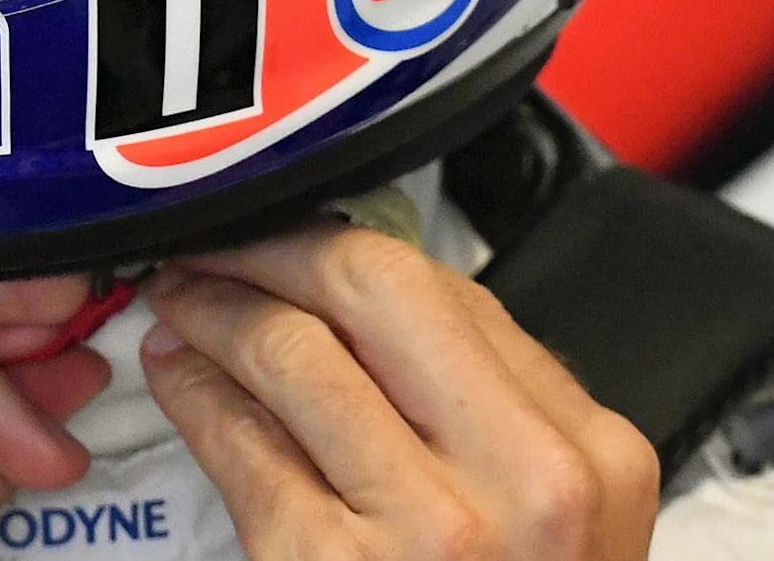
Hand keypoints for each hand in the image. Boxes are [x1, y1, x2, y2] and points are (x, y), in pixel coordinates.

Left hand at [139, 226, 659, 560]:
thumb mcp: (558, 529)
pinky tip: (180, 381)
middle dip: (276, 250)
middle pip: (376, 290)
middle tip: (219, 246)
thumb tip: (375, 312)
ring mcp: (430, 530)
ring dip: (218, 312)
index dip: (354, 253)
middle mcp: (523, 482)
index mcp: (592, 456)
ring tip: (182, 307)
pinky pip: (245, 444)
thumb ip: (493, 420)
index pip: (459, 297)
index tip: (300, 245)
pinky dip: (197, 395)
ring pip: (296, 353)